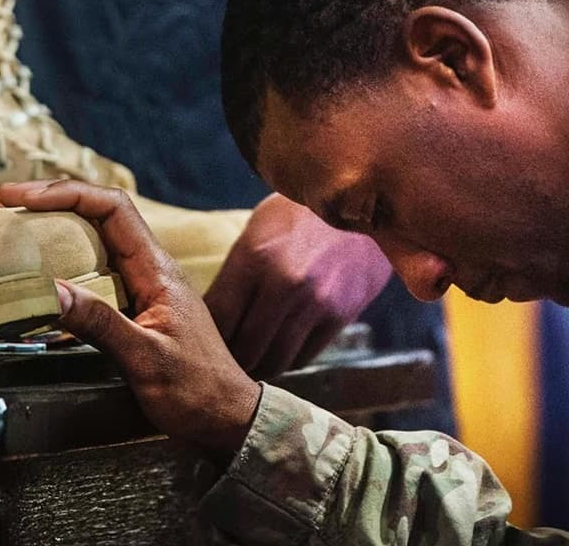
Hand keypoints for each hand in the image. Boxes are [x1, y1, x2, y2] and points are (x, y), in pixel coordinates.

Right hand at [0, 180, 262, 456]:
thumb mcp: (145, 359)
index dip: (66, 194)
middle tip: (9, 205)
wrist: (226, 418)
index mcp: (158, 271)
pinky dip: (67, 257)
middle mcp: (152, 268)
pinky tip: (45, 268)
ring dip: (59, 225)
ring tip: (19, 226)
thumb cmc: (196, 392)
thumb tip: (51, 288)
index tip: (23, 198)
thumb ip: (100, 323)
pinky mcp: (138, 303)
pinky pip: (99, 266)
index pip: (112, 207)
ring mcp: (146, 284)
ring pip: (99, 237)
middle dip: (55, 200)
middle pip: (102, 213)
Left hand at [205, 193, 392, 377]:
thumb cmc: (300, 215)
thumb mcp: (258, 229)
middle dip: (230, 360)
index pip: (219, 317)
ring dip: (259, 367)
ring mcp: (316, 302)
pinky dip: (288, 360)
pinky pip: (305, 355)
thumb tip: (210, 315)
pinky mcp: (341, 315)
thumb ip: (236, 272)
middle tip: (223, 362)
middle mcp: (284, 283)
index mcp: (254, 256)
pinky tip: (280, 352)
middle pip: (244, 347)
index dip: (208, 337)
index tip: (204, 341)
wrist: (364, 202)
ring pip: (275, 359)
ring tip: (249, 363)